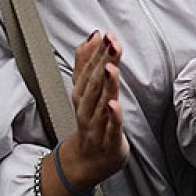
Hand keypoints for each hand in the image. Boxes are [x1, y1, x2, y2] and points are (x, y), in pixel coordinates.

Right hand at [63, 30, 128, 189]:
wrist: (89, 160)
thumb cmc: (91, 121)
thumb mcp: (86, 90)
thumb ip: (86, 63)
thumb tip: (93, 36)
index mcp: (81, 94)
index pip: (88, 70)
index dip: (97, 52)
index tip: (105, 35)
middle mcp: (86, 108)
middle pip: (94, 83)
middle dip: (102, 61)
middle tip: (111, 43)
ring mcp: (96, 126)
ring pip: (101, 103)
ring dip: (106, 84)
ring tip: (110, 67)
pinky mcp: (109, 141)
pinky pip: (111, 127)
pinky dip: (112, 116)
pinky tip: (114, 103)